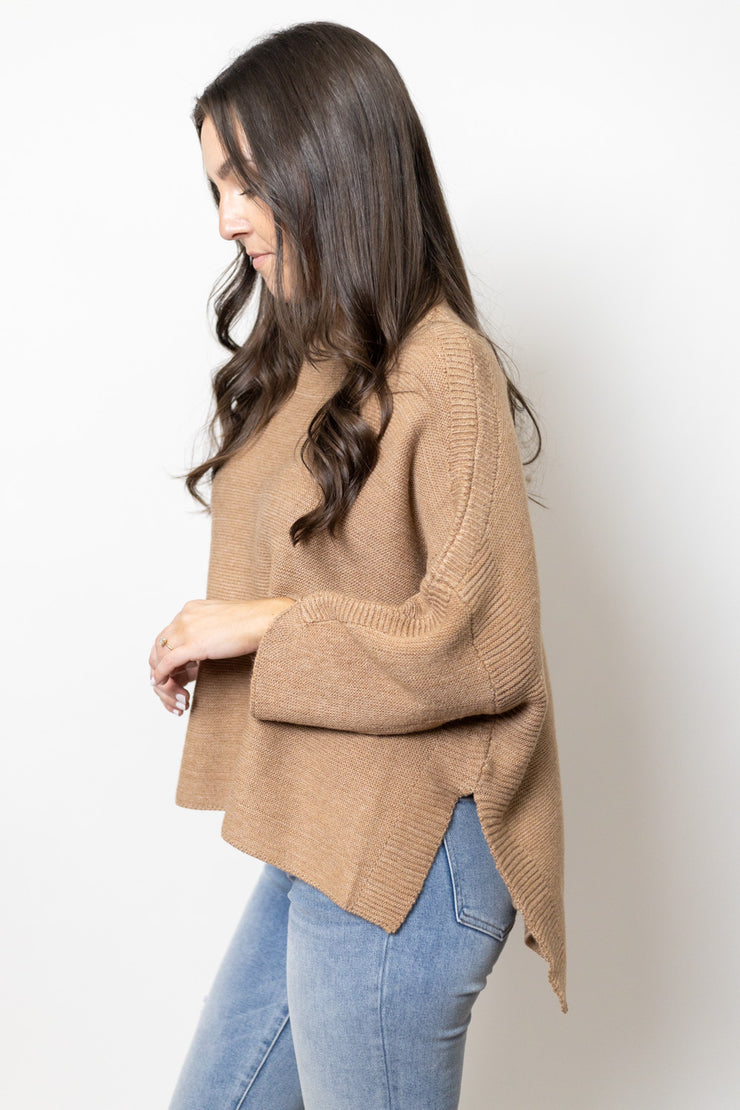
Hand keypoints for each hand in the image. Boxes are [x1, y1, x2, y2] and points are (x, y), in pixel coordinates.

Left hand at [149, 597, 295, 716]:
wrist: (265, 621)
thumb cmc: (253, 623)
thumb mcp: (220, 624)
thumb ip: (206, 632)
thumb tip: (199, 652)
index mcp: (191, 609)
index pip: (168, 634)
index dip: (167, 654)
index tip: (176, 671)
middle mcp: (185, 616)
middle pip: (159, 645)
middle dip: (159, 666)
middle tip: (168, 684)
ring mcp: (187, 629)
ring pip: (160, 656)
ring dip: (162, 676)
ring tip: (171, 691)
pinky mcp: (193, 644)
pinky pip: (168, 663)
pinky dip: (161, 675)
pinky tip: (161, 684)